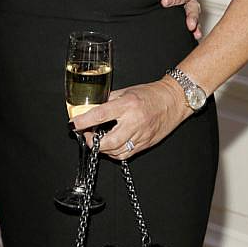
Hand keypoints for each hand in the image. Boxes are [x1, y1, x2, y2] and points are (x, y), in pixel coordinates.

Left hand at [71, 77, 187, 159]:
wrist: (173, 100)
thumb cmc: (150, 93)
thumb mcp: (126, 91)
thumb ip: (108, 101)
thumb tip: (92, 109)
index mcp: (127, 105)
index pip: (100, 115)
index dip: (84, 122)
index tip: (74, 124)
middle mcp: (134, 122)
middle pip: (108, 142)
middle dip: (93, 142)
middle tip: (86, 135)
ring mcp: (141, 135)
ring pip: (117, 152)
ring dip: (103, 149)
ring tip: (97, 140)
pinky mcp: (146, 144)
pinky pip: (126, 154)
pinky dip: (115, 152)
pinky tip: (111, 145)